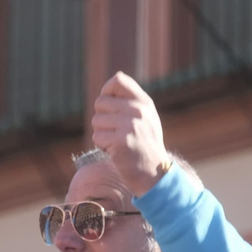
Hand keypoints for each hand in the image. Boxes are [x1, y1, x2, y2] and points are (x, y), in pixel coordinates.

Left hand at [90, 72, 168, 195]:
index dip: (107, 91)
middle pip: (100, 102)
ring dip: (102, 134)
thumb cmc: (146, 144)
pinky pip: (97, 137)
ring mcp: (130, 125)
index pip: (118, 80)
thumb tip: (116, 77)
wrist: (154, 173)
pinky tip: (115, 151)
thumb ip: (132, 98)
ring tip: (117, 142)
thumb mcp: (146, 116)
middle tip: (114, 131)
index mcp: (144, 102)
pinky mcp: (121, 141)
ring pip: (96, 121)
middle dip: (102, 118)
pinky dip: (102, 146)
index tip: (108, 106)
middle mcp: (138, 110)